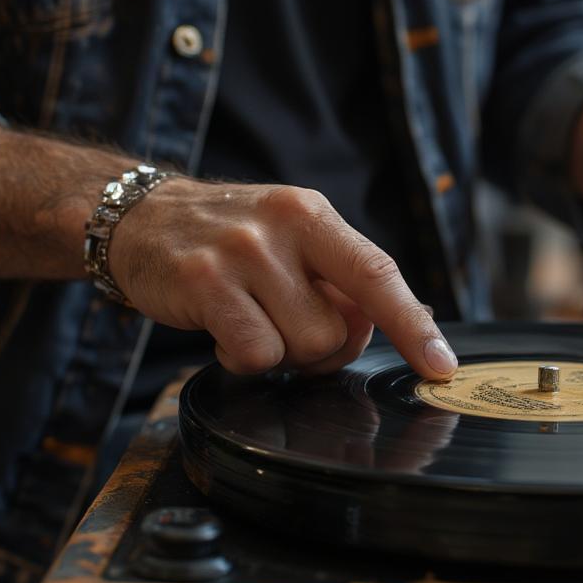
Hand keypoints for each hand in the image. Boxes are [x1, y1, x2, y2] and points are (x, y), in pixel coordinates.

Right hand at [108, 179, 457, 378]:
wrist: (141, 218)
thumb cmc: (230, 238)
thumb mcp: (293, 237)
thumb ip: (342, 276)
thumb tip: (413, 316)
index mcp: (313, 215)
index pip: (378, 273)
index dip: (414, 325)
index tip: (441, 367)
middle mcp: (281, 227)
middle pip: (337, 331)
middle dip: (319, 347)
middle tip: (286, 324)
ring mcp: (241, 253)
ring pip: (299, 347)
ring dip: (279, 353)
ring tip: (250, 320)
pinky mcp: (203, 282)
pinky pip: (253, 355)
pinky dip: (243, 359)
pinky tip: (223, 331)